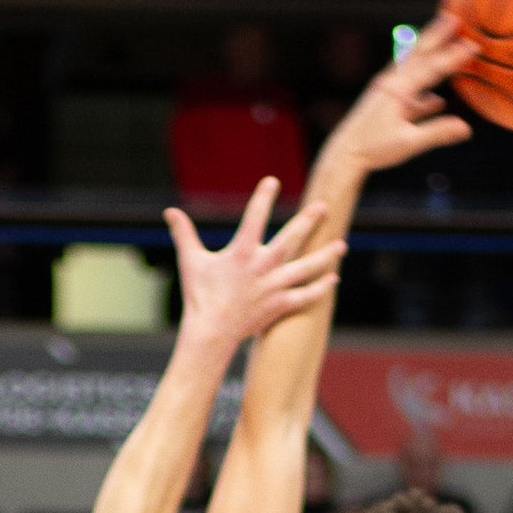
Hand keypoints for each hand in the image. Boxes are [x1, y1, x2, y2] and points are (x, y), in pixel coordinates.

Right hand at [167, 178, 342, 348]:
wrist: (210, 333)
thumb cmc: (199, 295)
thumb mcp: (191, 261)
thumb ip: (184, 233)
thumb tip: (170, 211)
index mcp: (241, 252)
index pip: (254, 217)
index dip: (263, 197)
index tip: (272, 180)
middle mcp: (262, 267)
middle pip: (291, 239)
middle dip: (308, 221)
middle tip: (323, 206)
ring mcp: (273, 287)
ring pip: (306, 268)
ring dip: (325, 256)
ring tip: (342, 245)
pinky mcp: (279, 305)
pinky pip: (305, 295)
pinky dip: (320, 288)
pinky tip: (333, 278)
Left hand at [321, 14, 477, 174]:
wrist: (345, 154)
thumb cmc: (373, 149)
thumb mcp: (408, 143)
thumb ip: (437, 133)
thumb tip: (466, 128)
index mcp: (398, 90)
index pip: (431, 68)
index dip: (453, 57)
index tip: (473, 45)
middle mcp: (392, 84)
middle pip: (419, 55)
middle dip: (436, 36)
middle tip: (453, 18)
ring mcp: (387, 91)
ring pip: (412, 66)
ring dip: (428, 52)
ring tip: (442, 40)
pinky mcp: (384, 102)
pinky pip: (408, 90)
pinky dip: (422, 89)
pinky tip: (437, 100)